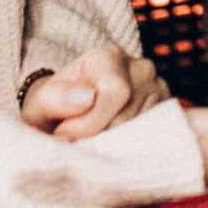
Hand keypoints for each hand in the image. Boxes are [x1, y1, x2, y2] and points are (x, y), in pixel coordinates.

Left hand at [22, 46, 169, 141]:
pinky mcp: (166, 114)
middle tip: (74, 145)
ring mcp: (159, 90)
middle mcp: (141, 68)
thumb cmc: (55, 106)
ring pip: (142, 132)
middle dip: (98, 138)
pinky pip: (152, 140)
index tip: (64, 135)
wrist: (70, 111)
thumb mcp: (41, 101)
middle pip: (128, 115)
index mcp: (109, 56)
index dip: (90, 122)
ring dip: (112, 148)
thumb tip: (86, 99)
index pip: (115, 91)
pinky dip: (127, 151)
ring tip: (89, 145)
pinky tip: (109, 149)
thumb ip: (54, 98)